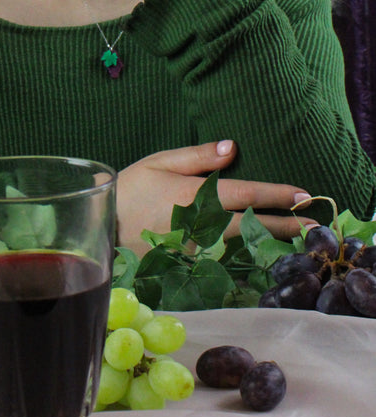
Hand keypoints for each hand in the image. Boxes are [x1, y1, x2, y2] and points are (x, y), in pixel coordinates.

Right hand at [116, 140, 314, 255]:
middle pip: (255, 226)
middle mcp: (202, 226)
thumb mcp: (160, 162)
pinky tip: (261, 259)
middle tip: (313, 227)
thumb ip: (198, 156)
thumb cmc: (131, 189)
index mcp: (197, 196)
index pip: (247, 194)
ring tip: (296, 242)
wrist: (104, 228)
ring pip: (244, 250)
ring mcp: (197, 252)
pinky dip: (246, 262)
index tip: (304, 196)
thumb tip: (232, 147)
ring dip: (271, 246)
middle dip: (287, 226)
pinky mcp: (190, 269)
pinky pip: (225, 265)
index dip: (279, 195)